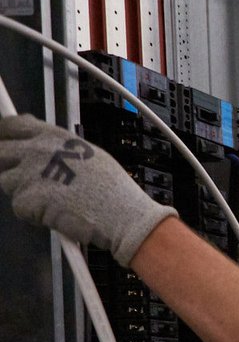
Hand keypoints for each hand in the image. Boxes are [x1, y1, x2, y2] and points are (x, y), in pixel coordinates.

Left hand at [0, 114, 176, 266]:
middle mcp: (37, 150)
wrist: (124, 217)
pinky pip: (19, 207)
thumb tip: (39, 143)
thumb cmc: (115, 191)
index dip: (4, 134)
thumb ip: (59, 147)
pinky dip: (34, 215)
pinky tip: (57, 214)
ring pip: (7, 182)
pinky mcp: (26, 199)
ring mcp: (29, 174)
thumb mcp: (90, 155)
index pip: (13, 125)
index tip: (3, 141)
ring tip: (52, 201)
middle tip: (25, 180)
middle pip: (0, 152)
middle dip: (7, 166)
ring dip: (24, 192)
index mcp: (54, 136)